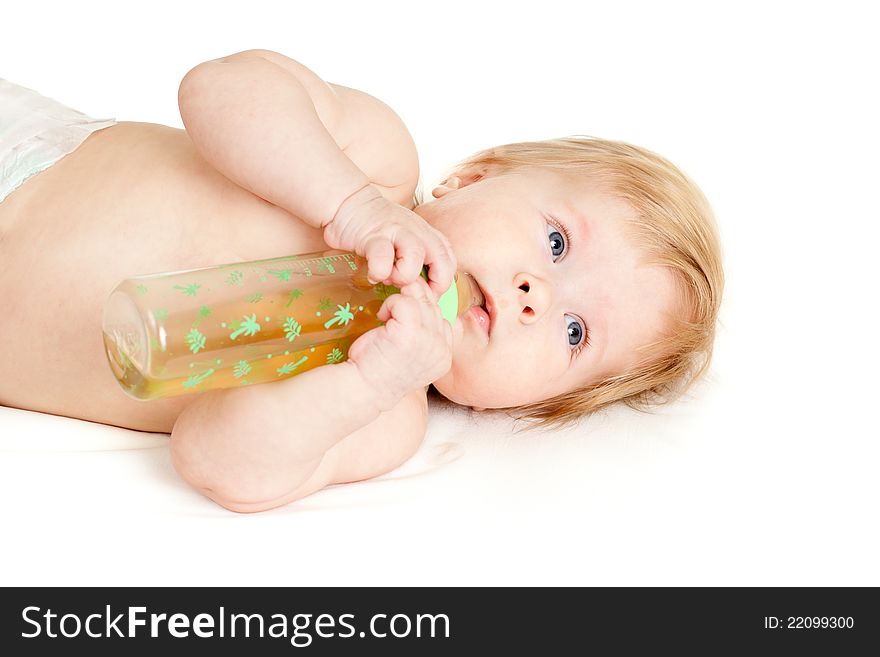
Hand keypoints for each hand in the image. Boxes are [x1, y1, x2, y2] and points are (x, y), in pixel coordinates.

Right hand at [322, 183, 456, 299]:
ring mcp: (396, 231)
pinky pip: (382, 259)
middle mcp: (416, 231)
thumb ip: (417, 258)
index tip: (429, 294)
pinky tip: (372, 274)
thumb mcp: (405, 239)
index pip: (449, 259)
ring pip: (415, 257)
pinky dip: (378, 273)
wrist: (349, 203)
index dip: (443, 281)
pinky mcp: (373, 235)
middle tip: (415, 293)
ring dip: (403, 276)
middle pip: (442, 258)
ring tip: (389, 279)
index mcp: (426, 234)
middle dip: (433, 283)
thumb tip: (423, 290)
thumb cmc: (377, 227)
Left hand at [346, 277, 453, 412]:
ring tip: (385, 317)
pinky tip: (381, 317)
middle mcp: (442, 349)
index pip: (443, 318)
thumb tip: (419, 297)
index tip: (400, 319)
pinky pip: (404, 301)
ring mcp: (429, 341)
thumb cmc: (379, 371)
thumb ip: (423, 333)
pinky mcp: (412, 333)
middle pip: (433, 305)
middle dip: (411, 300)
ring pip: (420, 299)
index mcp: (444, 356)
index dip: (421, 311)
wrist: (362, 389)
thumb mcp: (410, 353)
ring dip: (399, 302)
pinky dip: (390, 304)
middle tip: (390, 312)